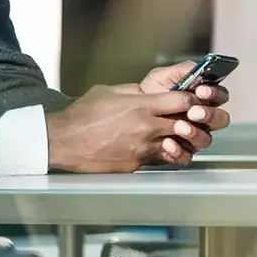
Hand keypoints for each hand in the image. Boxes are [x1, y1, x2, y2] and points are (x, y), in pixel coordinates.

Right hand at [47, 85, 203, 173]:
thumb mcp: (109, 92)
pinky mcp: (136, 164)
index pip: (183, 102)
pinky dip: (160, 153)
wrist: (64, 142)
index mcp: (142, 106)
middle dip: (191, 121)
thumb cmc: (82, 115)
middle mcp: (148, 128)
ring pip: (177, 145)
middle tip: (189, 118)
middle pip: (187, 124)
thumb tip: (147, 93)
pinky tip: (152, 147)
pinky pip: (158, 158)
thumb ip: (134, 92)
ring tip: (173, 134)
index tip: (191, 100)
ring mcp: (143, 149)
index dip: (192, 100)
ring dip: (178, 139)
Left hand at [139, 62, 230, 163]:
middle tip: (194, 112)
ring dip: (195, 133)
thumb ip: (183, 71)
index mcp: (203, 99)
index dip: (214, 93)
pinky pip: (186, 156)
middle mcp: (202, 119)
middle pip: (220, 120)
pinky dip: (178, 151)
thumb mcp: (162, 76)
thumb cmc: (149, 94)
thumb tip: (199, 69)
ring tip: (180, 127)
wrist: (128, 113)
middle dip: (209, 115)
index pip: (220, 96)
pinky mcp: (180, 151)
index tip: (201, 90)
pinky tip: (168, 143)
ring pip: (205, 139)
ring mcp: (193, 137)